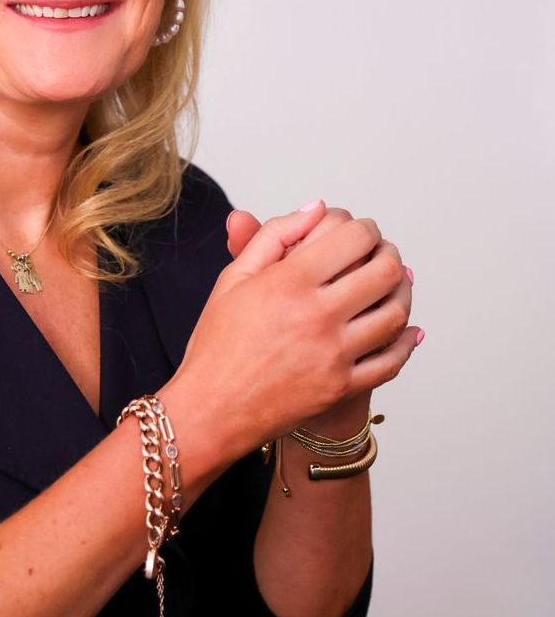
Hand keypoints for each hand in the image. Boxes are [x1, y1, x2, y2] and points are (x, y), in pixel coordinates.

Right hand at [224, 204, 415, 435]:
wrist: (211, 407)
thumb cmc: (217, 344)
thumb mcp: (232, 279)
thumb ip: (272, 236)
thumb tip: (315, 209)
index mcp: (288, 282)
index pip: (354, 237)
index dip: (363, 227)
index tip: (359, 231)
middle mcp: (317, 315)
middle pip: (385, 270)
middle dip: (388, 254)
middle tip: (380, 254)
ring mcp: (334, 354)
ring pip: (396, 313)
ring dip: (402, 293)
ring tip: (391, 287)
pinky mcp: (343, 386)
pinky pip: (392, 360)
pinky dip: (406, 342)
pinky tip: (404, 330)